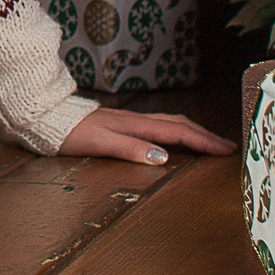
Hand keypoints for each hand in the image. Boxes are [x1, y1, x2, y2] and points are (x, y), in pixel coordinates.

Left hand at [56, 105, 234, 165]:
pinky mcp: (121, 124)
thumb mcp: (100, 143)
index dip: (204, 141)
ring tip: (208, 144)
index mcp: (136, 124)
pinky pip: (158, 127)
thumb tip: (163, 157)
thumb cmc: (71, 132)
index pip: (179, 132)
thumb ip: (131, 148)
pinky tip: (173, 141)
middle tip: (227, 148)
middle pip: (179, 124)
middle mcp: (136, 120)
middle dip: (205, 135)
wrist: (46, 117)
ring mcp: (129, 121)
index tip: (227, 151)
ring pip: (169, 123)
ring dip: (192, 132)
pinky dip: (175, 133)